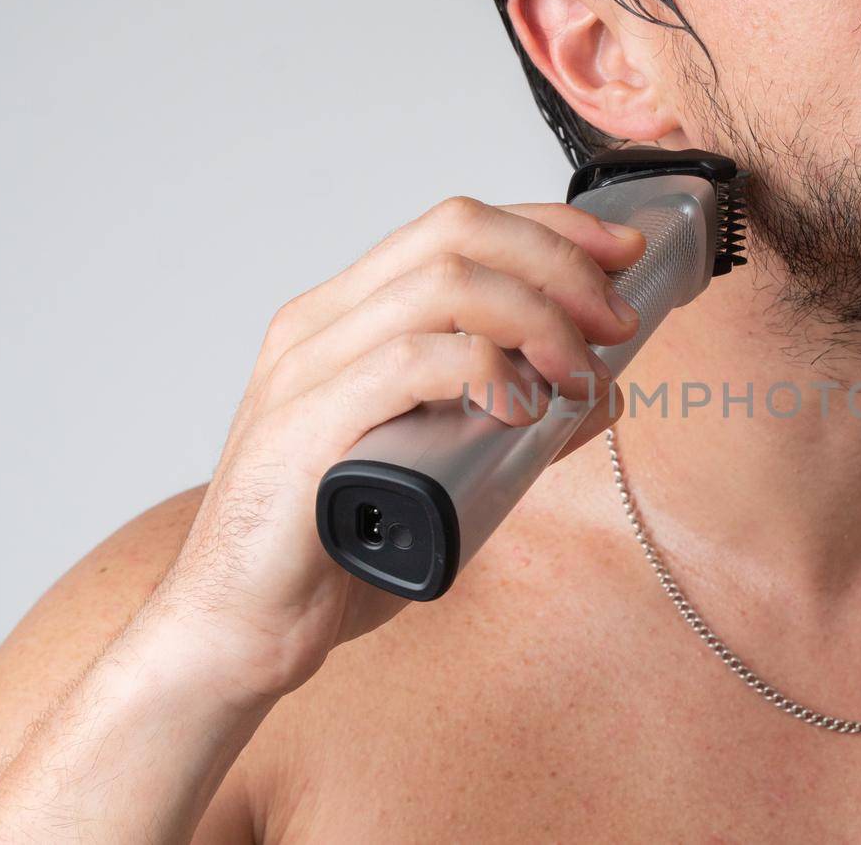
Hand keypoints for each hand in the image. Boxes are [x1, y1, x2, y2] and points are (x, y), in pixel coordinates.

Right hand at [158, 197, 644, 703]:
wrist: (239, 632)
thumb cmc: (334, 552)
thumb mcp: (447, 470)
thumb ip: (514, 426)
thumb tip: (603, 393)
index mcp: (348, 320)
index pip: (456, 228)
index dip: (550, 229)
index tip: (621, 256)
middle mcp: (321, 326)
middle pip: (457, 234)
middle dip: (559, 264)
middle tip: (617, 322)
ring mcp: (306, 370)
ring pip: (443, 286)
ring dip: (539, 319)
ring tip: (582, 376)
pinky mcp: (305, 426)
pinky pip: (409, 363)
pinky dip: (486, 374)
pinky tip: (525, 412)